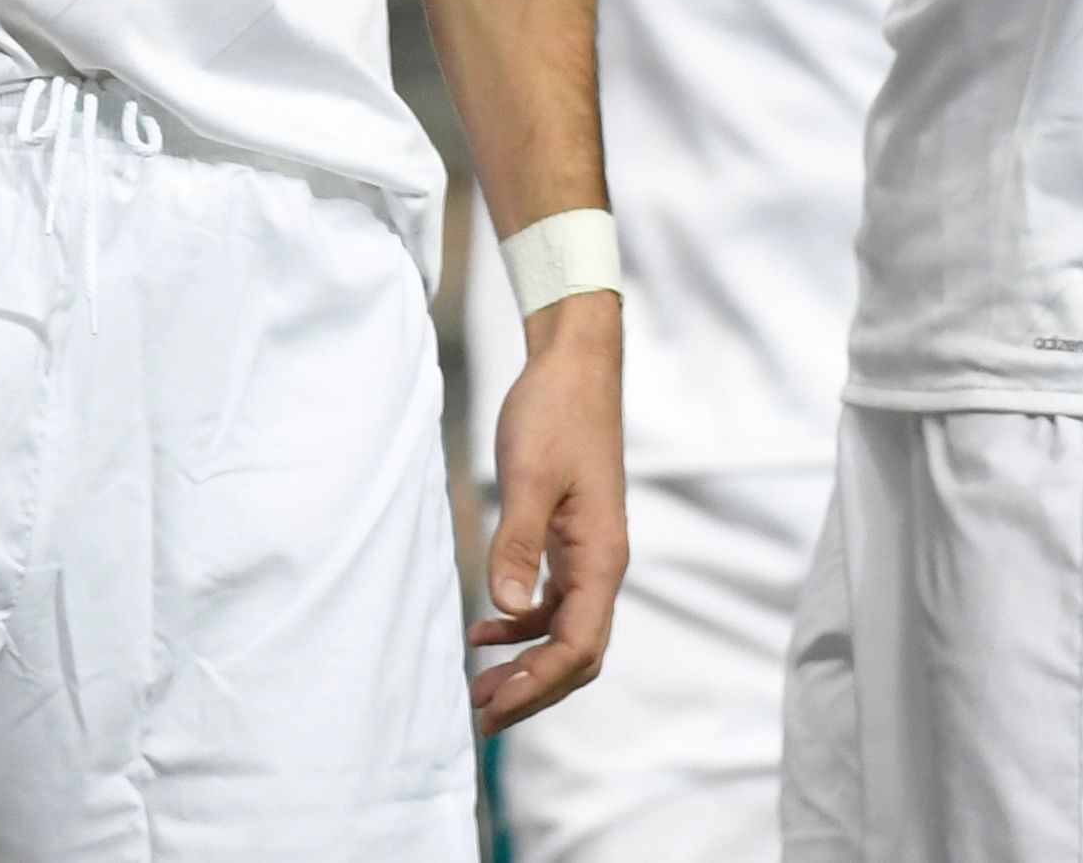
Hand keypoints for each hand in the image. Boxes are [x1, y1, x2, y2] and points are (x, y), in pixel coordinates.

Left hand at [469, 290, 624, 730]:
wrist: (574, 366)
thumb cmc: (554, 414)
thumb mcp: (527, 476)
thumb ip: (516, 542)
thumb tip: (507, 606)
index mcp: (601, 559)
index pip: (578, 647)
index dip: (538, 684)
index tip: (495, 708)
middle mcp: (603, 564)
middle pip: (577, 653)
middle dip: (534, 689)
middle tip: (484, 716)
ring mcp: (588, 552)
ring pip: (566, 631)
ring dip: (526, 663)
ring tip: (480, 687)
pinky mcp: (570, 536)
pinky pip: (554, 600)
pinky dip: (523, 622)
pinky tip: (486, 626)